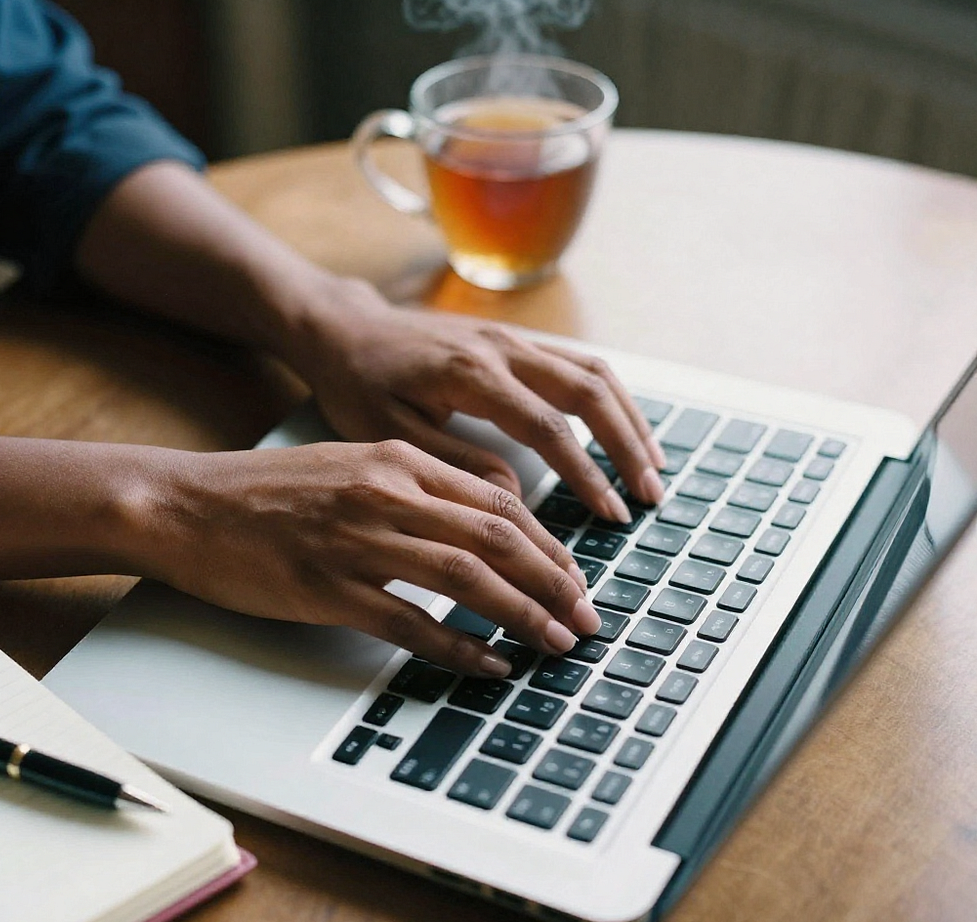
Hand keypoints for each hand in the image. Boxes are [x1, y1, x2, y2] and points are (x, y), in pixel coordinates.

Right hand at [138, 440, 602, 676]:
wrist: (188, 505)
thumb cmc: (270, 491)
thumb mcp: (354, 466)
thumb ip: (418, 487)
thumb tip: (481, 525)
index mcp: (399, 461)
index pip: (499, 502)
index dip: (549, 544)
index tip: (575, 578)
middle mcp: (388, 495)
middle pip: (497, 537)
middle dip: (555, 581)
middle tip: (586, 618)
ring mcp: (358, 542)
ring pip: (467, 577)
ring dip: (522, 614)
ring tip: (556, 643)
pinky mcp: (329, 589)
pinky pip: (412, 623)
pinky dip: (460, 647)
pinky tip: (491, 666)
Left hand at [279, 282, 665, 521]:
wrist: (346, 328)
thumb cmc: (359, 382)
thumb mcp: (390, 432)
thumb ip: (454, 462)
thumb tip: (516, 497)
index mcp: (471, 373)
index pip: (548, 427)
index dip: (586, 474)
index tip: (611, 514)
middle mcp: (502, 348)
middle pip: (589, 391)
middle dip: (627, 444)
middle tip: (651, 494)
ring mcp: (512, 338)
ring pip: (593, 371)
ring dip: (630, 419)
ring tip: (653, 466)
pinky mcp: (514, 340)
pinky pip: (577, 364)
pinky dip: (610, 399)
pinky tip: (623, 429)